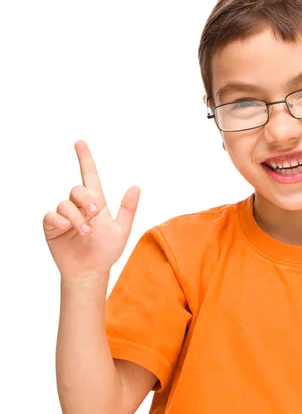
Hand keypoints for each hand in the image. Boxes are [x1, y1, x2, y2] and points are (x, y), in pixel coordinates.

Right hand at [43, 140, 140, 278]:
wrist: (91, 270)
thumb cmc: (107, 251)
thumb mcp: (122, 230)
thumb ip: (128, 209)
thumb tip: (137, 187)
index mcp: (96, 203)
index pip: (90, 176)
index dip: (85, 159)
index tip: (80, 143)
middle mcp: (79, 207)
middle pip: (78, 189)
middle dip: (86, 200)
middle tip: (96, 214)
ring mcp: (65, 216)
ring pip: (66, 204)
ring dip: (77, 217)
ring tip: (86, 232)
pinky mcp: (53, 227)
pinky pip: (52, 215)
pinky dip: (60, 220)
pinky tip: (68, 229)